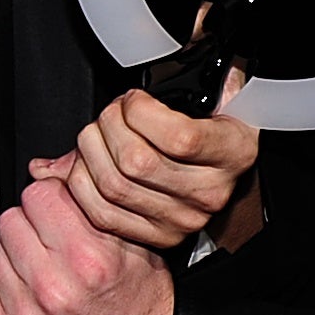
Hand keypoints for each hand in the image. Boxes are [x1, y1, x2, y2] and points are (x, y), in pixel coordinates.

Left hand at [0, 177, 175, 314]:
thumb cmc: (145, 304)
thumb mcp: (133, 243)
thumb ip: (88, 206)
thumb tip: (45, 172)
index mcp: (88, 257)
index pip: (38, 194)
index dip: (50, 197)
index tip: (57, 208)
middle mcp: (54, 287)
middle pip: (10, 219)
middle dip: (29, 222)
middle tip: (48, 238)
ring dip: (12, 252)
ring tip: (40, 266)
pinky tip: (25, 288)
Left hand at [54, 75, 258, 250]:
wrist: (226, 169)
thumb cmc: (213, 127)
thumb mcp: (217, 98)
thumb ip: (189, 84)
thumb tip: (150, 78)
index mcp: (232, 153)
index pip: (179, 139)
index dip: (141, 112)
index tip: (135, 99)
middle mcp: (209, 192)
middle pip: (135, 162)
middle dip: (109, 125)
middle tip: (112, 112)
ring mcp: (181, 219)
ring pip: (113, 185)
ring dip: (91, 150)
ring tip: (99, 133)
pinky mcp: (156, 236)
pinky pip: (101, 212)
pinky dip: (82, 181)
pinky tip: (90, 162)